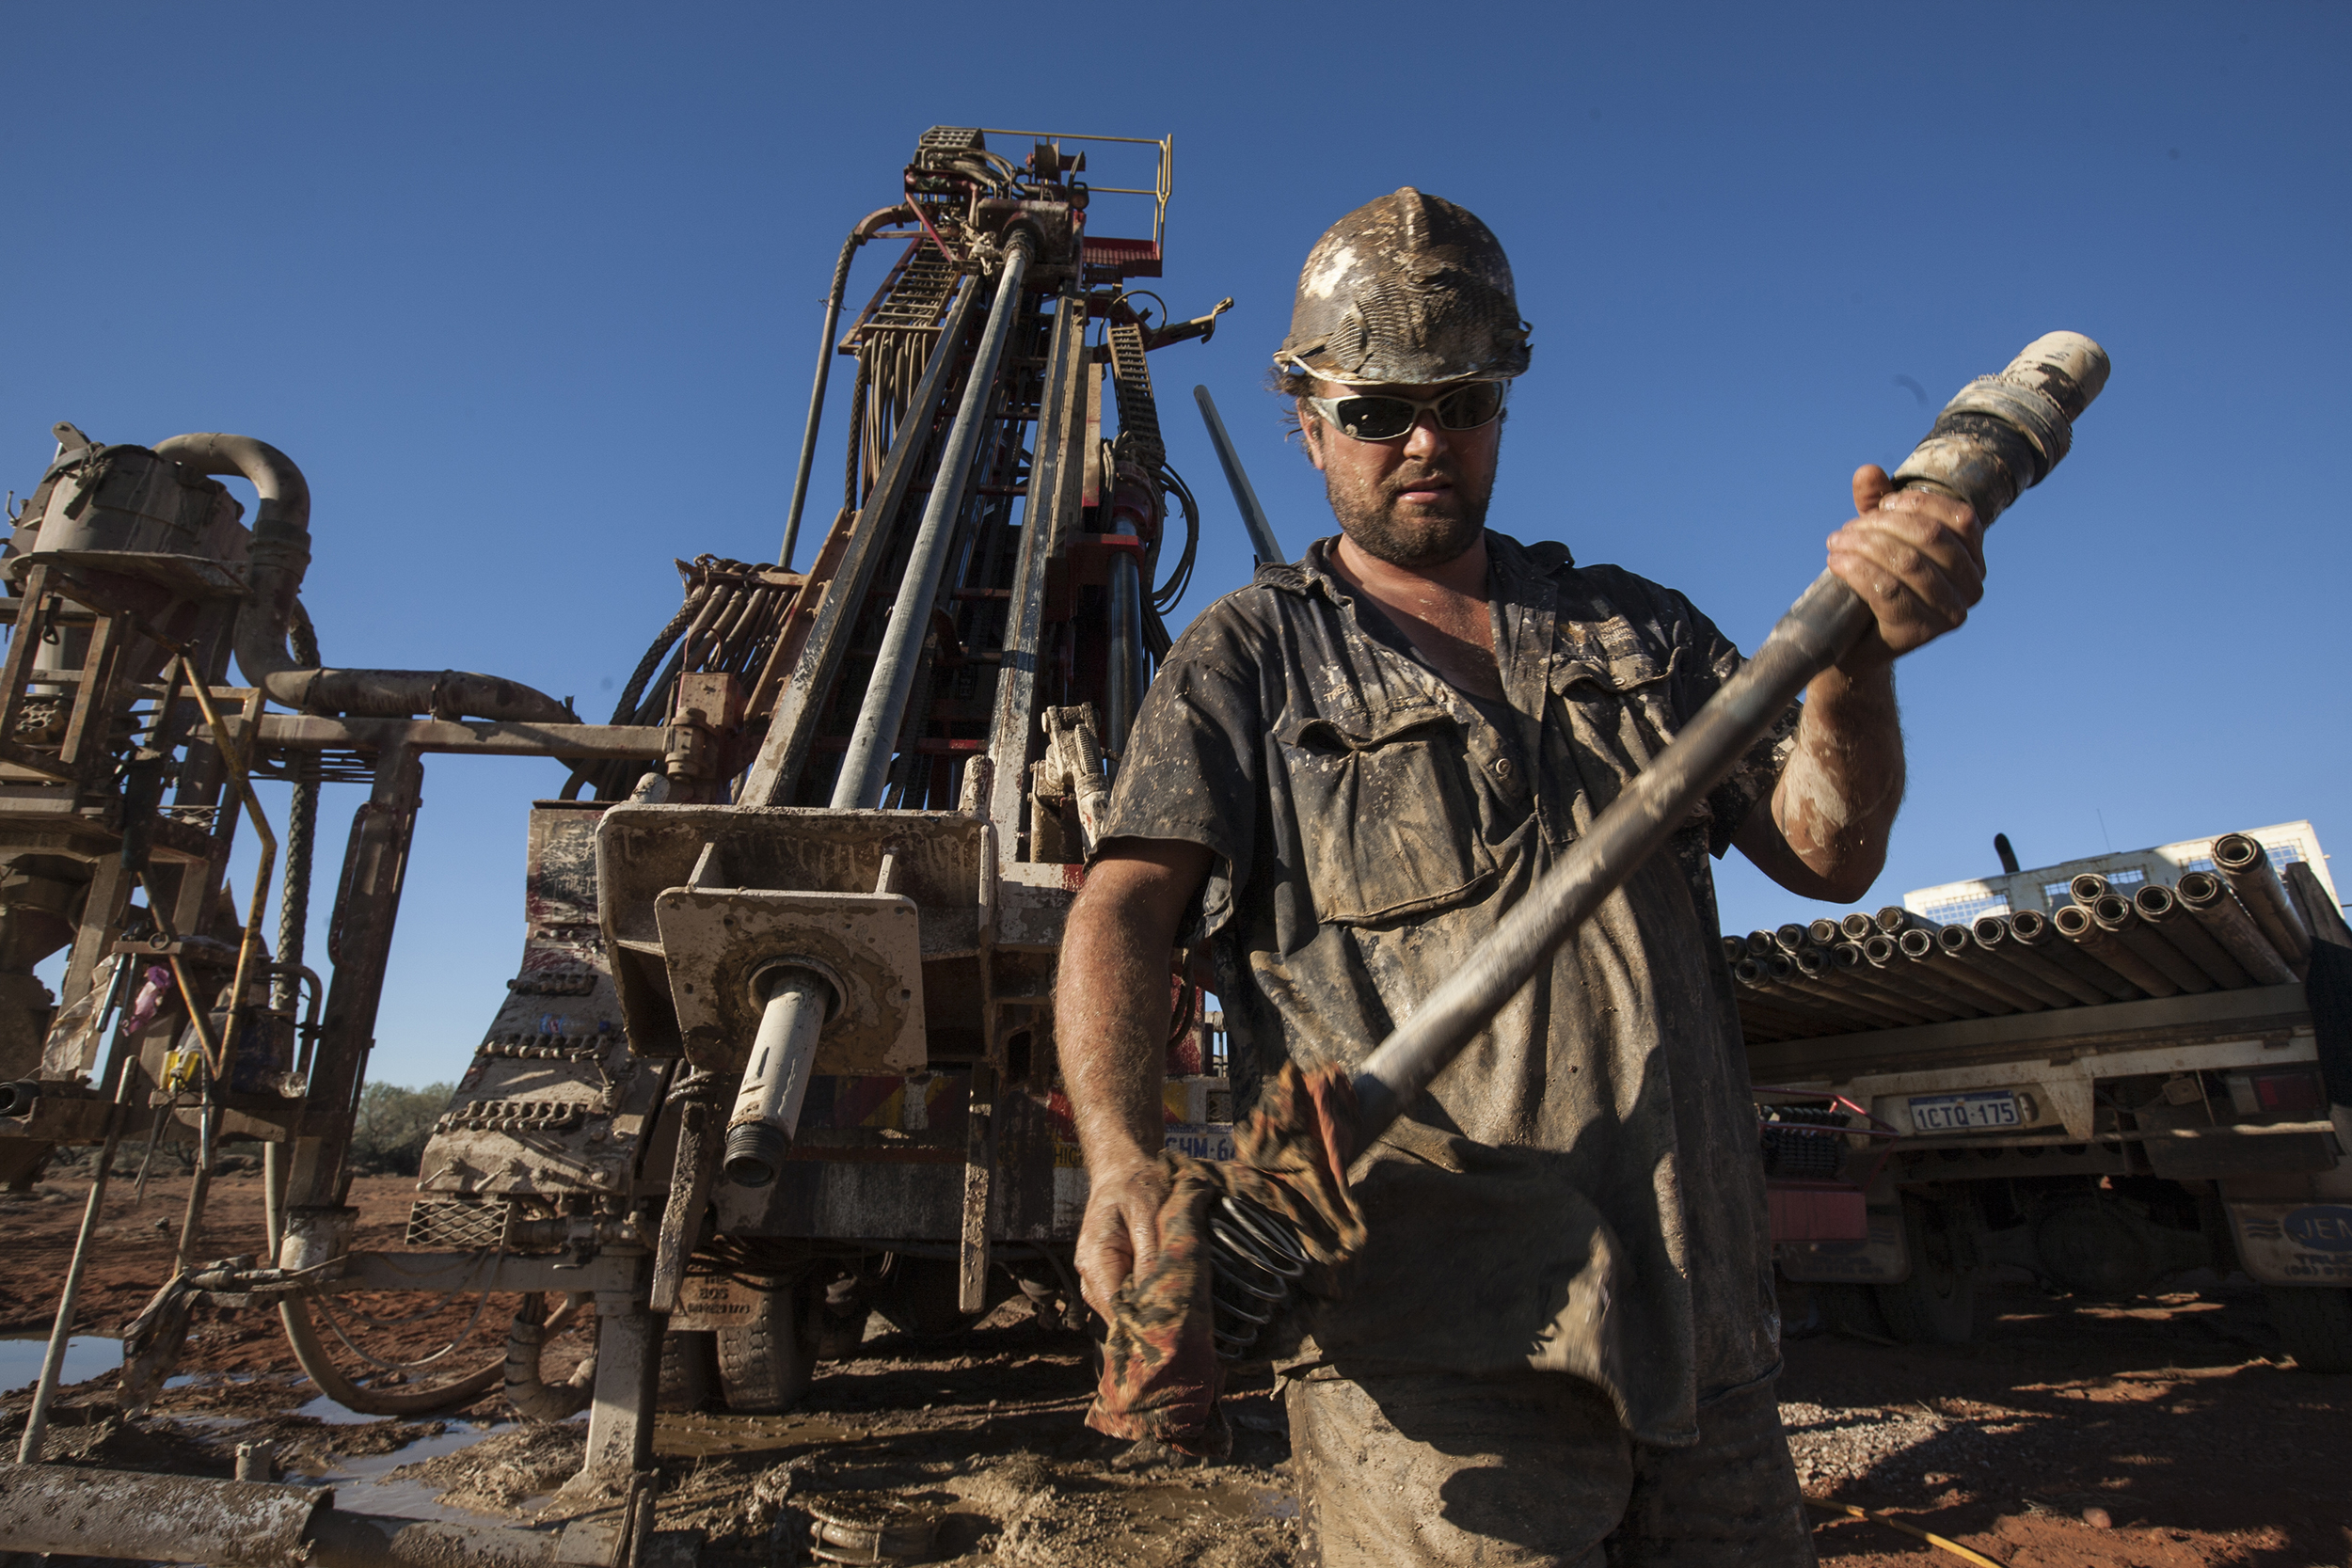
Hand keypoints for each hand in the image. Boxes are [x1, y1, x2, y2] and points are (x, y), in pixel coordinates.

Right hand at [1075, 1153, 1171, 1320]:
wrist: (1122, 1169)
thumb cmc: (1136, 1186)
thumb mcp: (1149, 1216)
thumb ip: (1150, 1257)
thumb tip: (1157, 1298)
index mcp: (1095, 1258)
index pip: (1115, 1307)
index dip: (1144, 1321)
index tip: (1175, 1325)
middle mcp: (1089, 1275)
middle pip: (1118, 1315)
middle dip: (1149, 1319)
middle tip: (1186, 1320)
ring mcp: (1096, 1278)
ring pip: (1122, 1311)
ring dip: (1148, 1311)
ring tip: (1179, 1310)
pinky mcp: (1108, 1277)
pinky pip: (1126, 1299)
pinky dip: (1145, 1301)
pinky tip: (1166, 1296)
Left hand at [1825, 465, 1983, 671]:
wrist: (1858, 641)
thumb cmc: (1876, 579)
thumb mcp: (1879, 535)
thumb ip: (1877, 501)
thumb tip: (1868, 471)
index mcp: (1973, 556)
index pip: (1961, 517)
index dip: (1918, 503)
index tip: (1881, 504)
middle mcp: (1972, 586)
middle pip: (1931, 537)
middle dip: (1883, 525)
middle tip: (1846, 530)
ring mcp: (1949, 613)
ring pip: (1908, 564)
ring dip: (1865, 546)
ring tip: (1836, 543)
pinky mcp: (1920, 633)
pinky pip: (1889, 592)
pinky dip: (1858, 571)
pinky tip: (1836, 563)